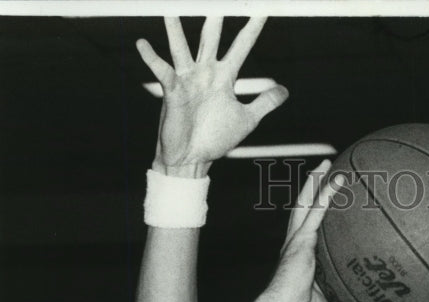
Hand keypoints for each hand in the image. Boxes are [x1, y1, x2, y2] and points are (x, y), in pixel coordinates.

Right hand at [137, 17, 288, 171]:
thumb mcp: (247, 119)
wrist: (193, 159)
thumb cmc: (216, 138)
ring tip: (170, 8)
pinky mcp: (173, 91)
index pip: (241, 46)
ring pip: (182, 46)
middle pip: (211, 36)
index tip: (262, 8)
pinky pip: (162, 70)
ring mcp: (188, 79)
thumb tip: (285, 91)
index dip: (252, 27)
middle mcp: (206, 72)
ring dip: (176, 28)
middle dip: (215, 15)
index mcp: (225, 77)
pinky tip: (142, 43)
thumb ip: (265, 102)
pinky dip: (151, 57)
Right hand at [268, 161, 357, 301]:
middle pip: (305, 206)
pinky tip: (337, 180)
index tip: (328, 198)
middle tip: (325, 169)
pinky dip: (326, 194)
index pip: (310, 226)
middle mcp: (297, 242)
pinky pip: (316, 211)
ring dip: (316, 181)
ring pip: (306, 202)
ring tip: (327, 164)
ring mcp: (298, 238)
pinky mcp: (301, 240)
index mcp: (302, 255)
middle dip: (313, 186)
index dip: (317, 210)